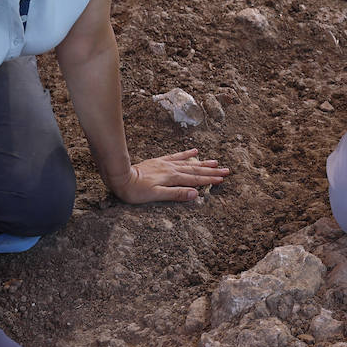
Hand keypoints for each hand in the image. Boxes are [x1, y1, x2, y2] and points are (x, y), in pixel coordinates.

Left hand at [108, 149, 229, 203]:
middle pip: (195, 170)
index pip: (195, 180)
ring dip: (203, 163)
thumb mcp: (156, 196)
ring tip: (215, 162)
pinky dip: (187, 154)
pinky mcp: (160, 162)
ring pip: (189, 163)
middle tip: (226, 170)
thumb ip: (176, 194)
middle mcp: (172, 169)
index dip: (209, 180)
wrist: (121, 177)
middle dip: (211, 171)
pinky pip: (177, 156)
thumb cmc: (136, 191)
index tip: (222, 179)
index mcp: (173, 178)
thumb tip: (195, 194)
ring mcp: (166, 164)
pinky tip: (194, 151)